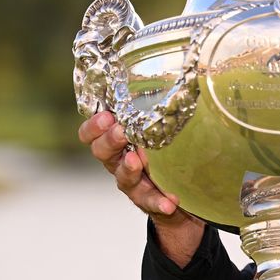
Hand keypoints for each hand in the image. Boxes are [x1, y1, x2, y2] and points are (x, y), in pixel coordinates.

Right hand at [77, 111, 203, 264]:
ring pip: (123, 175)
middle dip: (109, 140)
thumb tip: (187, 77)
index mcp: (116, 142)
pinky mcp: (147, 200)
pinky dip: (159, 201)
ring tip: (136, 160)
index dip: (94, 125)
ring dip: (128, 167)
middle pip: (102, 152)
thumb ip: (157, 110)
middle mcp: (118, 162)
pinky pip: (151, 201)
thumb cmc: (162, 153)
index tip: (106, 115)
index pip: (92, 133)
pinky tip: (169, 202)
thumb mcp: (157, 130)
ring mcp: (132, 182)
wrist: (175, 195)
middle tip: (120, 131)